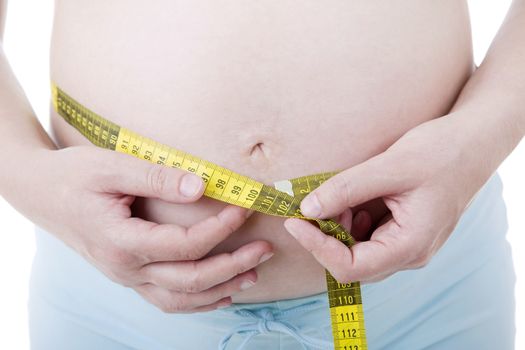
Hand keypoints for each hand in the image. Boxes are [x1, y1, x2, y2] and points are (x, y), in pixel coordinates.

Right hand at [25, 146, 272, 312]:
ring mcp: (126, 277)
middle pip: (190, 279)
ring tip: (253, 276)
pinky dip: (197, 301)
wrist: (41, 193)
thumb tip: (202, 187)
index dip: (221, 229)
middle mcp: (125, 268)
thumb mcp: (112, 167)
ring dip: (220, 289)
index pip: (185, 244)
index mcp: (122, 241)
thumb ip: (158, 178)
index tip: (245, 209)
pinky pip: (166, 300)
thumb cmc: (74, 176)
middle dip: (233, 265)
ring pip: (180, 299)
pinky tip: (220, 294)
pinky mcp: (128, 276)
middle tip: (265, 249)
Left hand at [284, 114, 488, 282]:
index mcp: (411, 246)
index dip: (318, 248)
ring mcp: (406, 246)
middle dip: (326, 238)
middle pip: (353, 265)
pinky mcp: (401, 233)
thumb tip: (307, 208)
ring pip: (357, 253)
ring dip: (337, 230)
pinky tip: (352, 200)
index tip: (295, 221)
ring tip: (338, 198)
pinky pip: (366, 238)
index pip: (352, 268)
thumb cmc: (440, 153)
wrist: (472, 144)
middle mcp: (409, 254)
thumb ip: (346, 189)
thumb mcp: (389, 167)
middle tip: (316, 204)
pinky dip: (350, 222)